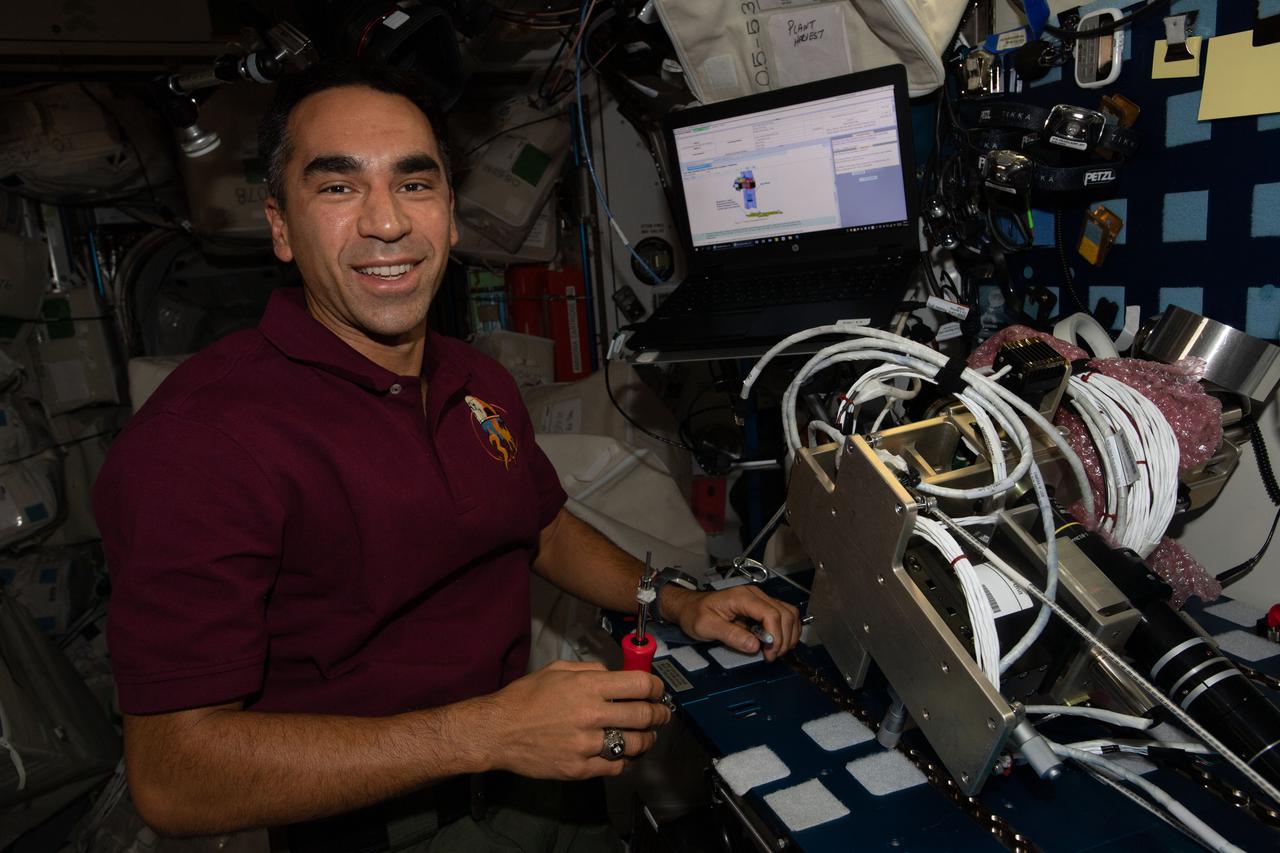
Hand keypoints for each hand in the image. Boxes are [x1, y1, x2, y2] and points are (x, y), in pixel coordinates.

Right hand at [472, 660, 669, 779]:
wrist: (497, 731)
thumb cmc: (525, 698)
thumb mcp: (557, 669)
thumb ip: (590, 670)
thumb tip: (616, 676)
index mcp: (587, 686)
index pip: (640, 684)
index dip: (656, 687)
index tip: (658, 690)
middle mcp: (591, 714)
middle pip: (644, 715)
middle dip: (660, 714)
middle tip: (662, 714)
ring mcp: (586, 744)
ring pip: (635, 744)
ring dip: (647, 739)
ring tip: (647, 736)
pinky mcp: (578, 768)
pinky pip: (615, 766)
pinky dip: (625, 760)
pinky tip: (624, 753)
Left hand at [662, 584, 800, 661]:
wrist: (690, 606)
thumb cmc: (695, 615)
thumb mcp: (706, 627)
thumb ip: (730, 635)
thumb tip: (755, 646)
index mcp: (742, 597)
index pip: (770, 614)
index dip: (775, 637)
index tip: (768, 655)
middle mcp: (755, 594)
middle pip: (784, 614)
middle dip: (783, 639)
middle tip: (771, 656)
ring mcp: (760, 599)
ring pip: (789, 613)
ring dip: (789, 634)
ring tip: (776, 651)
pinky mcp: (762, 606)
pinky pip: (784, 614)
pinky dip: (788, 629)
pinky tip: (779, 642)